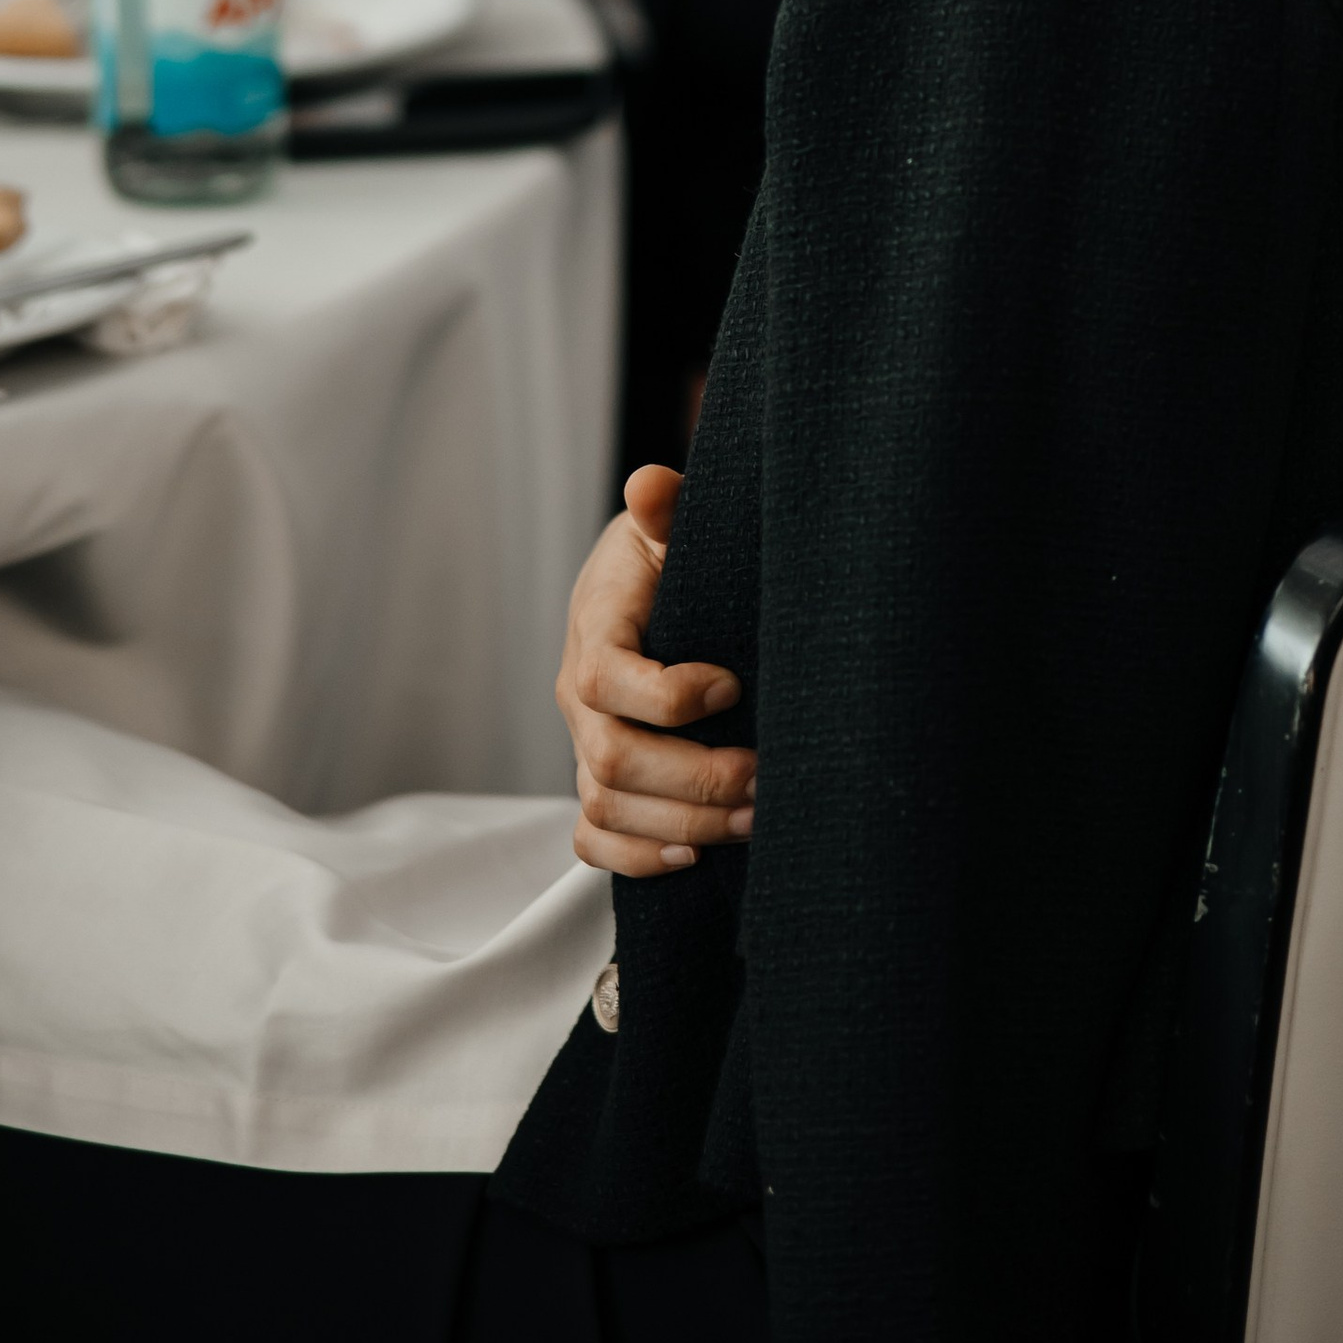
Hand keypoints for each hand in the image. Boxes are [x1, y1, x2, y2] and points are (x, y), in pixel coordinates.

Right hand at [558, 465, 756, 876]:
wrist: (642, 588)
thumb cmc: (666, 553)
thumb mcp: (670, 522)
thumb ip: (665, 508)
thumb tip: (651, 483)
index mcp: (594, 629)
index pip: (606, 678)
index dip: (668, 695)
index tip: (734, 683)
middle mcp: (578, 696)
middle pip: (612, 759)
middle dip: (693, 778)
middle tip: (763, 777)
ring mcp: (584, 743)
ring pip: (608, 806)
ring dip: (683, 825)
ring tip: (754, 818)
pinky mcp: (597, 781)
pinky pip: (594, 839)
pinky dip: (636, 858)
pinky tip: (694, 856)